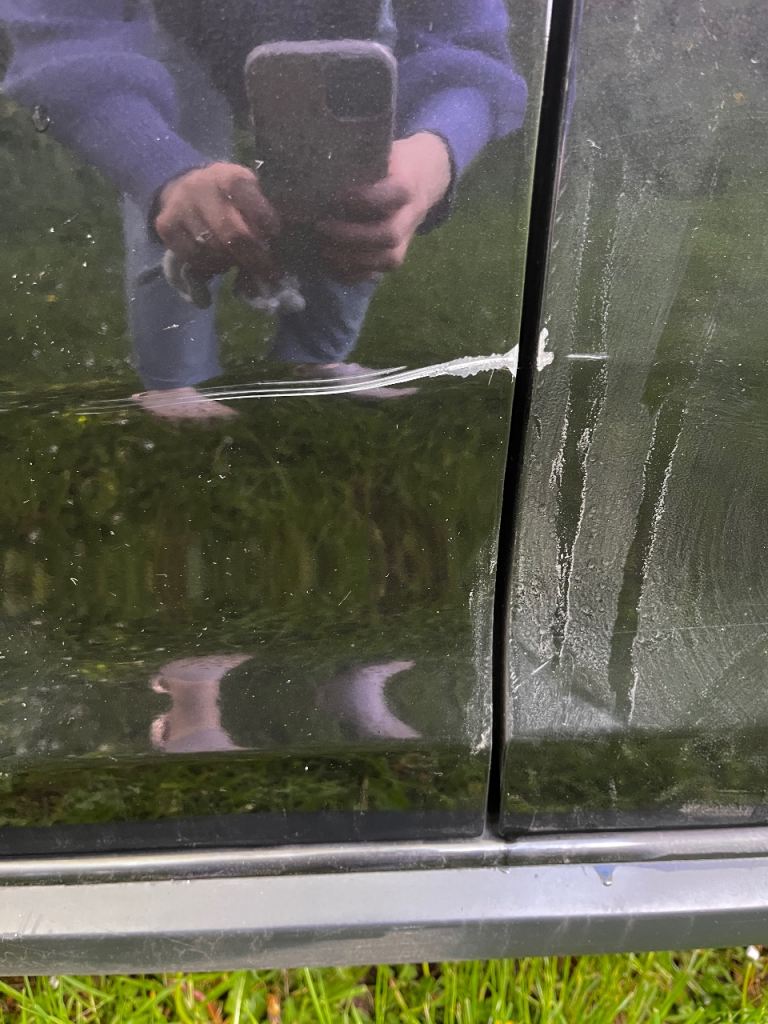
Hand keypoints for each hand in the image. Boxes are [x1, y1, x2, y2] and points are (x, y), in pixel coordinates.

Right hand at [154, 162, 280, 280]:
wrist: (181, 184)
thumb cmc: (225, 194)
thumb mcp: (247, 191)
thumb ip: (261, 213)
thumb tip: (278, 248)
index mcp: (230, 177)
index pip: (254, 205)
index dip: (267, 226)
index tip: (275, 238)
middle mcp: (201, 188)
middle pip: (233, 234)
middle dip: (254, 258)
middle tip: (266, 271)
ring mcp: (180, 206)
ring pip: (212, 250)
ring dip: (230, 262)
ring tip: (237, 260)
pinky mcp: (166, 225)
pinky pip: (192, 257)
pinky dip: (209, 265)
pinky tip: (216, 259)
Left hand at [315, 133, 451, 282]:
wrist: (424, 177)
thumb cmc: (391, 161)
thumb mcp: (382, 151)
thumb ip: (358, 158)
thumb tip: (314, 159)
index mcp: (407, 185)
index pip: (391, 196)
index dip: (364, 199)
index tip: (336, 195)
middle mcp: (410, 216)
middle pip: (387, 234)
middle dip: (351, 235)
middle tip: (320, 227)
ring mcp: (406, 239)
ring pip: (385, 259)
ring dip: (350, 258)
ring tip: (321, 248)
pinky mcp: (397, 255)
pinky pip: (377, 274)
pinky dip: (352, 274)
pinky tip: (330, 265)